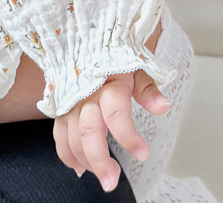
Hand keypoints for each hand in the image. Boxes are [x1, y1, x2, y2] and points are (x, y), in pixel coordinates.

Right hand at [53, 69, 169, 191]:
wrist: (87, 42)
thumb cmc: (114, 57)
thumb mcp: (136, 67)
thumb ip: (148, 90)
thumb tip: (163, 106)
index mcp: (109, 85)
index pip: (117, 114)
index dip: (129, 137)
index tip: (143, 153)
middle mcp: (87, 95)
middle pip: (89, 131)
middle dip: (99, 160)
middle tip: (112, 180)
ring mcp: (72, 103)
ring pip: (73, 137)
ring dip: (86, 160)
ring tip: (105, 177)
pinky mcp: (61, 108)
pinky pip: (59, 134)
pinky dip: (67, 154)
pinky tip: (80, 167)